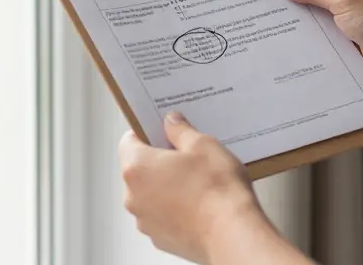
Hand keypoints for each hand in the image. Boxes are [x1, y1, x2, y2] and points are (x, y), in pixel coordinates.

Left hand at [119, 113, 280, 263]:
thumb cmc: (217, 191)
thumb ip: (180, 130)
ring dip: (167, 187)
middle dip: (160, 162)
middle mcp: (133, 196)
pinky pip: (162, 216)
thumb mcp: (203, 145)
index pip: (129, 141)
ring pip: (150, 194)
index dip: (147, 133)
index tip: (164, 133)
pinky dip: (175, 209)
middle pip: (139, 169)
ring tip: (198, 184)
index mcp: (137, 167)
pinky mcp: (160, 238)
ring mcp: (145, 220)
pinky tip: (199, 205)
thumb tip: (172, 123)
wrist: (233, 234)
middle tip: (187, 158)